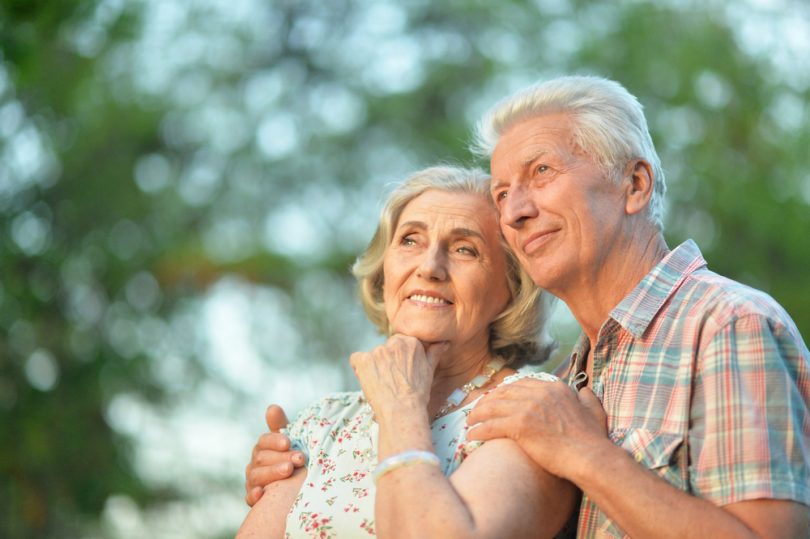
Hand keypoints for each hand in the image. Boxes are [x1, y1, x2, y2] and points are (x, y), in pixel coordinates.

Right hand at [244, 404, 304, 506]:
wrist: (292, 486)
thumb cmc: (290, 459)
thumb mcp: (289, 442)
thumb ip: (280, 426)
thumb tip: (272, 407)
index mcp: (263, 447)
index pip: (264, 441)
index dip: (275, 440)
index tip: (288, 442)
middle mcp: (255, 463)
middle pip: (262, 458)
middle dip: (281, 457)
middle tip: (299, 459)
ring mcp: (253, 480)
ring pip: (256, 476)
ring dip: (272, 473)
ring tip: (288, 471)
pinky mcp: (253, 497)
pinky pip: (249, 497)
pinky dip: (254, 495)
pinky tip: (261, 494)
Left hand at [350, 334, 446, 419]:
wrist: (402, 411)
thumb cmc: (417, 395)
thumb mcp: (429, 371)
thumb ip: (433, 353)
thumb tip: (442, 343)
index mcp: (411, 343)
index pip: (399, 344)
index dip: (398, 359)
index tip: (400, 372)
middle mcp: (394, 343)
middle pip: (385, 349)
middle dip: (386, 362)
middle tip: (391, 380)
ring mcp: (378, 351)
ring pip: (372, 356)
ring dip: (374, 367)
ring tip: (382, 384)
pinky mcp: (364, 360)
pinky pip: (356, 360)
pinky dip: (359, 370)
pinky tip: (368, 381)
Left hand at [466, 378, 608, 480]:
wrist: (590, 457)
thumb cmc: (592, 440)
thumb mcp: (594, 412)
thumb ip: (587, 399)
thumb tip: (585, 391)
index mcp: (554, 387)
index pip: (520, 384)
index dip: (504, 392)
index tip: (495, 399)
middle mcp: (539, 393)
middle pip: (503, 393)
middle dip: (487, 401)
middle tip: (477, 411)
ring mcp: (528, 407)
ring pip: (492, 407)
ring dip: (477, 415)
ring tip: (469, 423)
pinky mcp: (520, 424)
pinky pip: (490, 425)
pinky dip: (478, 430)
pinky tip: (472, 436)